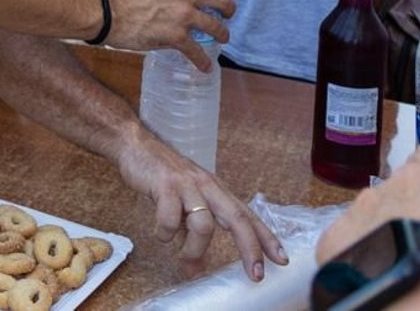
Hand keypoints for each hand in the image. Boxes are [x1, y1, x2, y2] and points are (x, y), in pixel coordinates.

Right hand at [104, 0, 234, 69]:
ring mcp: (182, 14)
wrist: (107, 12)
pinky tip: (205, 66)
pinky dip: (203, 61)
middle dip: (230, 9)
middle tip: (227, 14)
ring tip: (222, 38)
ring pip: (216, 26)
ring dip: (222, 34)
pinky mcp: (176, 36)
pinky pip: (197, 51)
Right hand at [115, 125, 287, 280]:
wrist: (137, 145)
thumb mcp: (186, 202)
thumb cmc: (164, 176)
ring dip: (194, 250)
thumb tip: (194, 267)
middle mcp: (208, 186)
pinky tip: (161, 235)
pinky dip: (165, 233)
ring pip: (203, 224)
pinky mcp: (165, 185)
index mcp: (217, 191)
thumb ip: (193, 232)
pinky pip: (170, 218)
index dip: (267, 238)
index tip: (282, 259)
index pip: (248, 216)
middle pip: (238, 218)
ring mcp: (187, 185)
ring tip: (185, 261)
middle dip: (250, 248)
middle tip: (255, 274)